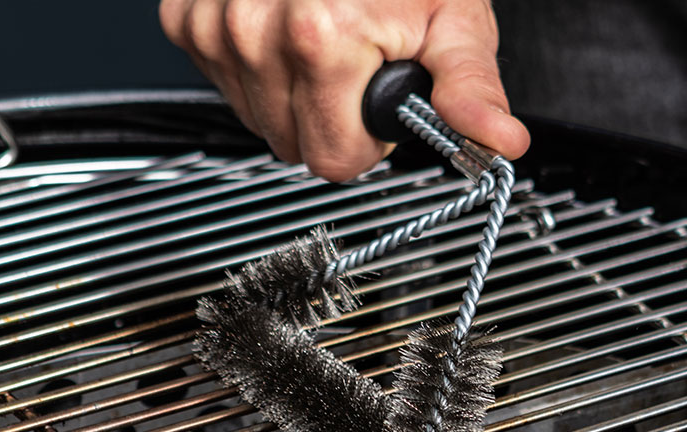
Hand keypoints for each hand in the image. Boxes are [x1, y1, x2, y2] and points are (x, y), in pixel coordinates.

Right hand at [158, 0, 530, 180]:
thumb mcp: (452, 18)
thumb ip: (469, 87)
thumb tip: (500, 141)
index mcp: (321, 38)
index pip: (331, 159)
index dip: (366, 138)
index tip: (379, 96)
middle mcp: (255, 31)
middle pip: (290, 143)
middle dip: (329, 115)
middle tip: (356, 61)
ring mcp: (214, 24)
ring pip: (255, 117)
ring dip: (290, 92)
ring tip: (322, 38)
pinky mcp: (186, 18)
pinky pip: (223, 82)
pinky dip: (255, 67)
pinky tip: (282, 31)